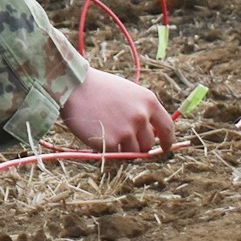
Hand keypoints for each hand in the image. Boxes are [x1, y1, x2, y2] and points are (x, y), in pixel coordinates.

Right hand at [58, 71, 175, 155]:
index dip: (167, 141)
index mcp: (149, 102)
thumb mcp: (129, 94)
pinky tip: (97, 134)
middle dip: (138, 145)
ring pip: (133, 152)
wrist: (73, 86)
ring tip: (107, 134)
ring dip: (122, 148)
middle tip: (123, 140)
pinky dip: (107, 149)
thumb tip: (151, 137)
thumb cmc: (98, 88)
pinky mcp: (111, 142)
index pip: (168, 128)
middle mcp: (141, 117)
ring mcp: (127, 130)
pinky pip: (114, 154)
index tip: (164, 147)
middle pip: (148, 144)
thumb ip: (142, 112)